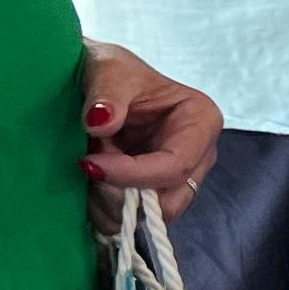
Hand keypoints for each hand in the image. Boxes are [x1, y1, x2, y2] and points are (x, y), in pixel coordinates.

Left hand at [83, 42, 221, 221]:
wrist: (97, 83)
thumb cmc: (112, 71)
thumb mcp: (109, 69)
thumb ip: (106, 95)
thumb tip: (100, 123)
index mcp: (201, 121)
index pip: (175, 166)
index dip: (131, 174)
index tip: (89, 163)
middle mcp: (198, 157)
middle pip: (169, 202)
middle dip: (122, 193)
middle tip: (87, 165)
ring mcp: (178, 180)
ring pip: (150, 216)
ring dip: (110, 200)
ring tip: (89, 162)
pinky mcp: (156, 194)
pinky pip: (134, 219)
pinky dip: (106, 208)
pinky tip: (89, 180)